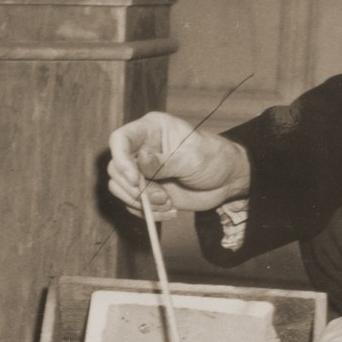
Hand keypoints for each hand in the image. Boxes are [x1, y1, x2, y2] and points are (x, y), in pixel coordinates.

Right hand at [108, 111, 251, 219]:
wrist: (226, 181)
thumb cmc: (214, 159)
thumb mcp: (192, 159)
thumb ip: (165, 161)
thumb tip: (140, 159)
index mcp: (151, 129)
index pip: (119, 139)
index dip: (121, 160)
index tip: (136, 180)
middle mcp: (141, 148)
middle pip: (116, 168)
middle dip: (135, 188)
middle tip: (161, 197)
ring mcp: (141, 170)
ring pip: (119, 188)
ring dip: (141, 202)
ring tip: (167, 203)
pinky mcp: (145, 190)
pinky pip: (131, 204)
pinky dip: (147, 212)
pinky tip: (169, 210)